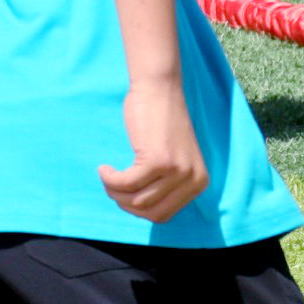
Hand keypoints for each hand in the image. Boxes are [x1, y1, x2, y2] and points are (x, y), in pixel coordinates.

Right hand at [99, 77, 207, 223]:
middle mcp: (192, 180)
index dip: (138, 209)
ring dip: (114, 191)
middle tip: (112, 186)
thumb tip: (142, 210)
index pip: (163, 214)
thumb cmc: (159, 120)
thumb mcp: (173, 159)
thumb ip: (166, 184)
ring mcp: (176, 171)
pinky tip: (104, 168)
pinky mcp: (157, 161)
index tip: (124, 193)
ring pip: (136, 200)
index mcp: (199, 183)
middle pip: (150, 212)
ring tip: (107, 174)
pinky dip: (110, 179)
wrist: (158, 89)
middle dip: (124, 203)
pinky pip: (126, 183)